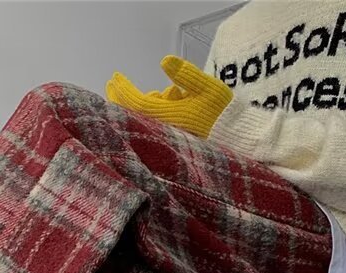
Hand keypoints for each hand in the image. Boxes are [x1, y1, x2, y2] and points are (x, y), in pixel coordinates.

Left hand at [106, 55, 232, 138]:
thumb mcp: (208, 87)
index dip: (123, 91)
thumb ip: (186, 74)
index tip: (114, 77)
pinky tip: (162, 100)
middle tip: (112, 84)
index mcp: (169, 116)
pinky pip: (155, 123)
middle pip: (135, 113)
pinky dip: (152, 111)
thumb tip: (164, 61)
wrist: (234, 137)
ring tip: (148, 93)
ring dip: (142, 103)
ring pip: (146, 117)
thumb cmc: (221, 112)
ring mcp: (168, 135)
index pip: (137, 103)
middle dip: (122, 98)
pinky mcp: (173, 138)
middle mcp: (164, 128)